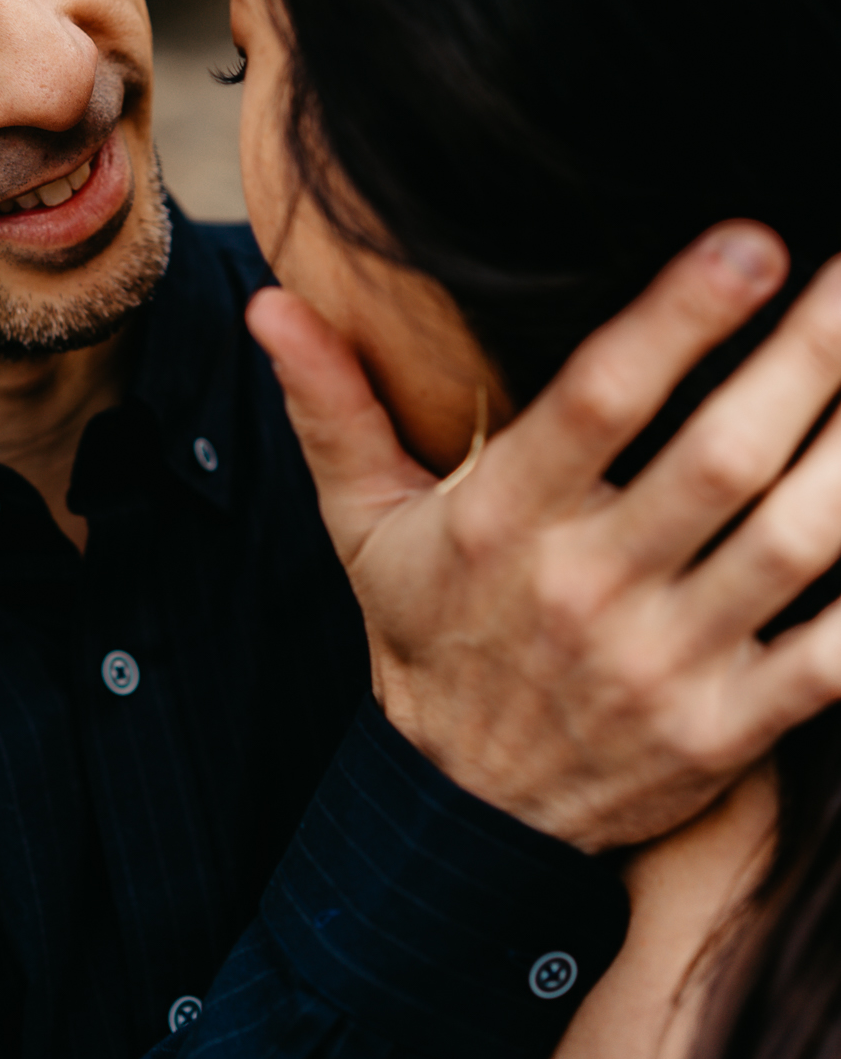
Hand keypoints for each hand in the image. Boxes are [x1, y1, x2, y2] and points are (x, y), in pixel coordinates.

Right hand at [247, 224, 840, 852]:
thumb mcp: (360, 523)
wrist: (464, 816)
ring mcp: (668, 664)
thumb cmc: (424, 635)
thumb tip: (273, 300)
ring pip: (795, 546)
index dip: (679, 319)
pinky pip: (830, 656)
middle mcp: (590, 589)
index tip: (752, 241)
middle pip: (721, 460)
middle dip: (808, 358)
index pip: (599, 402)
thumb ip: (331, 404)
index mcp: (505, 522)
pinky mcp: (729, 726)